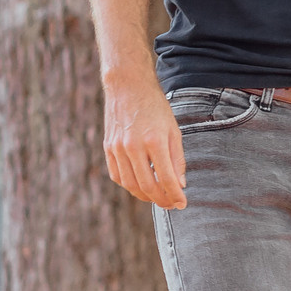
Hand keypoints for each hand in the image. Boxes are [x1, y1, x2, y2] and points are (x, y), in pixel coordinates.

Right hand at [103, 78, 185, 207]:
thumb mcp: (174, 130)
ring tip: (157, 197)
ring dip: (145, 196)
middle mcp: (133, 146)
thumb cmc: (156, 108)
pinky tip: (140, 186)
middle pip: (147, 186)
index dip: (175, 195)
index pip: (166, 178)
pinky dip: (129, 185)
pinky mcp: (108, 147)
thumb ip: (177, 159)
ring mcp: (117, 148)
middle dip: (161, 200)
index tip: (182, 204)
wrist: (128, 86)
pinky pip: (117, 175)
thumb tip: (180, 185)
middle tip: (171, 204)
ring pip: (130, 185)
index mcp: (154, 140)